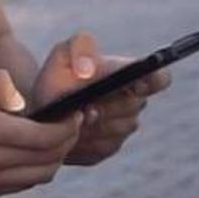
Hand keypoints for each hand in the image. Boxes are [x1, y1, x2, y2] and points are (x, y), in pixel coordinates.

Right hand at [0, 68, 83, 196]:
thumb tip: (22, 100)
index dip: (69, 127)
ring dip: (56, 159)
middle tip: (74, 123)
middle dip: (69, 141)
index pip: (45, 138)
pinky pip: (22, 186)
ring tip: (59, 138)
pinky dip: (37, 171)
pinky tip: (36, 152)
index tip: (76, 113)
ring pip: (39, 178)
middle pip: (49, 160)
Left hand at [31, 31, 171, 165]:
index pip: (159, 78)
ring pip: (118, 129)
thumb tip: (89, 70)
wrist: (39, 113)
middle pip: (133, 106)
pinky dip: (85, 139)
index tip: (137, 83)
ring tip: (75, 116)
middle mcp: (133, 102)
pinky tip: (72, 132)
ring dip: (95, 123)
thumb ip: (79, 47)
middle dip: (109, 105)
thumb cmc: (56, 79)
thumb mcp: (62, 54)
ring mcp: (122, 128)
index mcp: (129, 76)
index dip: (154, 80)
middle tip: (86, 105)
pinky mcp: (107, 149)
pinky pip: (102, 147)